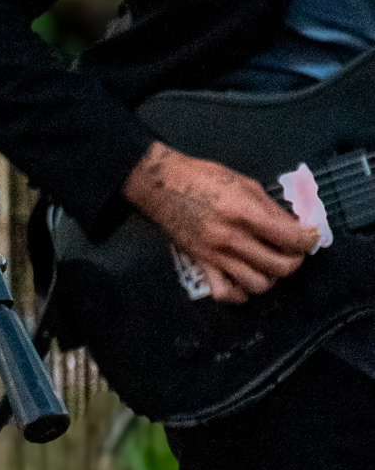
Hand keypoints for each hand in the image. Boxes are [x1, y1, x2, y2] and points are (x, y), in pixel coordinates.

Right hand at [122, 142, 317, 304]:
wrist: (159, 184)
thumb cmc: (201, 176)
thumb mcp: (243, 182)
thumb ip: (270, 208)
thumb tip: (294, 227)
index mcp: (244, 211)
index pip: (291, 238)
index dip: (310, 238)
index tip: (310, 235)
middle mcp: (231, 237)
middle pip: (281, 266)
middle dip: (295, 259)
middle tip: (292, 250)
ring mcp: (214, 254)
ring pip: (258, 284)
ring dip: (270, 276)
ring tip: (268, 263)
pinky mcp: (200, 263)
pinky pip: (225, 293)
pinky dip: (240, 293)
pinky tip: (244, 279)